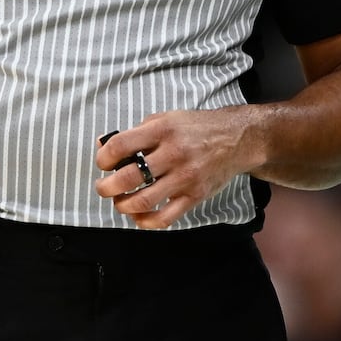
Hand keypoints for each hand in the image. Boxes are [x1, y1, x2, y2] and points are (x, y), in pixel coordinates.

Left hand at [93, 107, 259, 228]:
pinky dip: (145, 222)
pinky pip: (165, 218)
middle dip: (106, 187)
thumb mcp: (166, 119)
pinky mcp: (194, 195)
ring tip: (120, 201)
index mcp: (162, 129)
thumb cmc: (196, 128)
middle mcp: (173, 153)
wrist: (237, 139)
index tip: (103, 163)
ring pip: (142, 202)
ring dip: (122, 206)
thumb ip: (136, 132)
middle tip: (104, 187)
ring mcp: (185, 177)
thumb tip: (103, 146)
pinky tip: (138, 216)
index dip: (103, 158)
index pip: (120, 146)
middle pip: (127, 178)